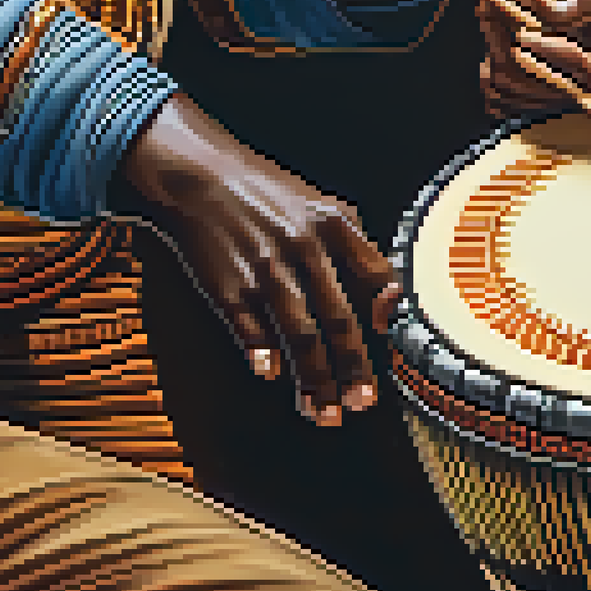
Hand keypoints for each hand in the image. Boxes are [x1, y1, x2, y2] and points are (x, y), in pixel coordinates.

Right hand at [120, 94, 397, 425]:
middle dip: (353, 367)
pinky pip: (249, 326)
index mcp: (333, 225)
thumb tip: (386, 303)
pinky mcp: (227, 284)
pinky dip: (261, 352)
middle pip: (337, 319)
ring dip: (313, 379)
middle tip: (363, 403)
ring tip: (324, 413)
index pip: (376, 274)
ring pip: (298, 333)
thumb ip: (355, 248)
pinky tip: (271, 375)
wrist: (199, 177)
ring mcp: (264, 268)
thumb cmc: (267, 198)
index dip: (387, 311)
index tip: (391, 342)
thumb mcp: (321, 207)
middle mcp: (303, 247)